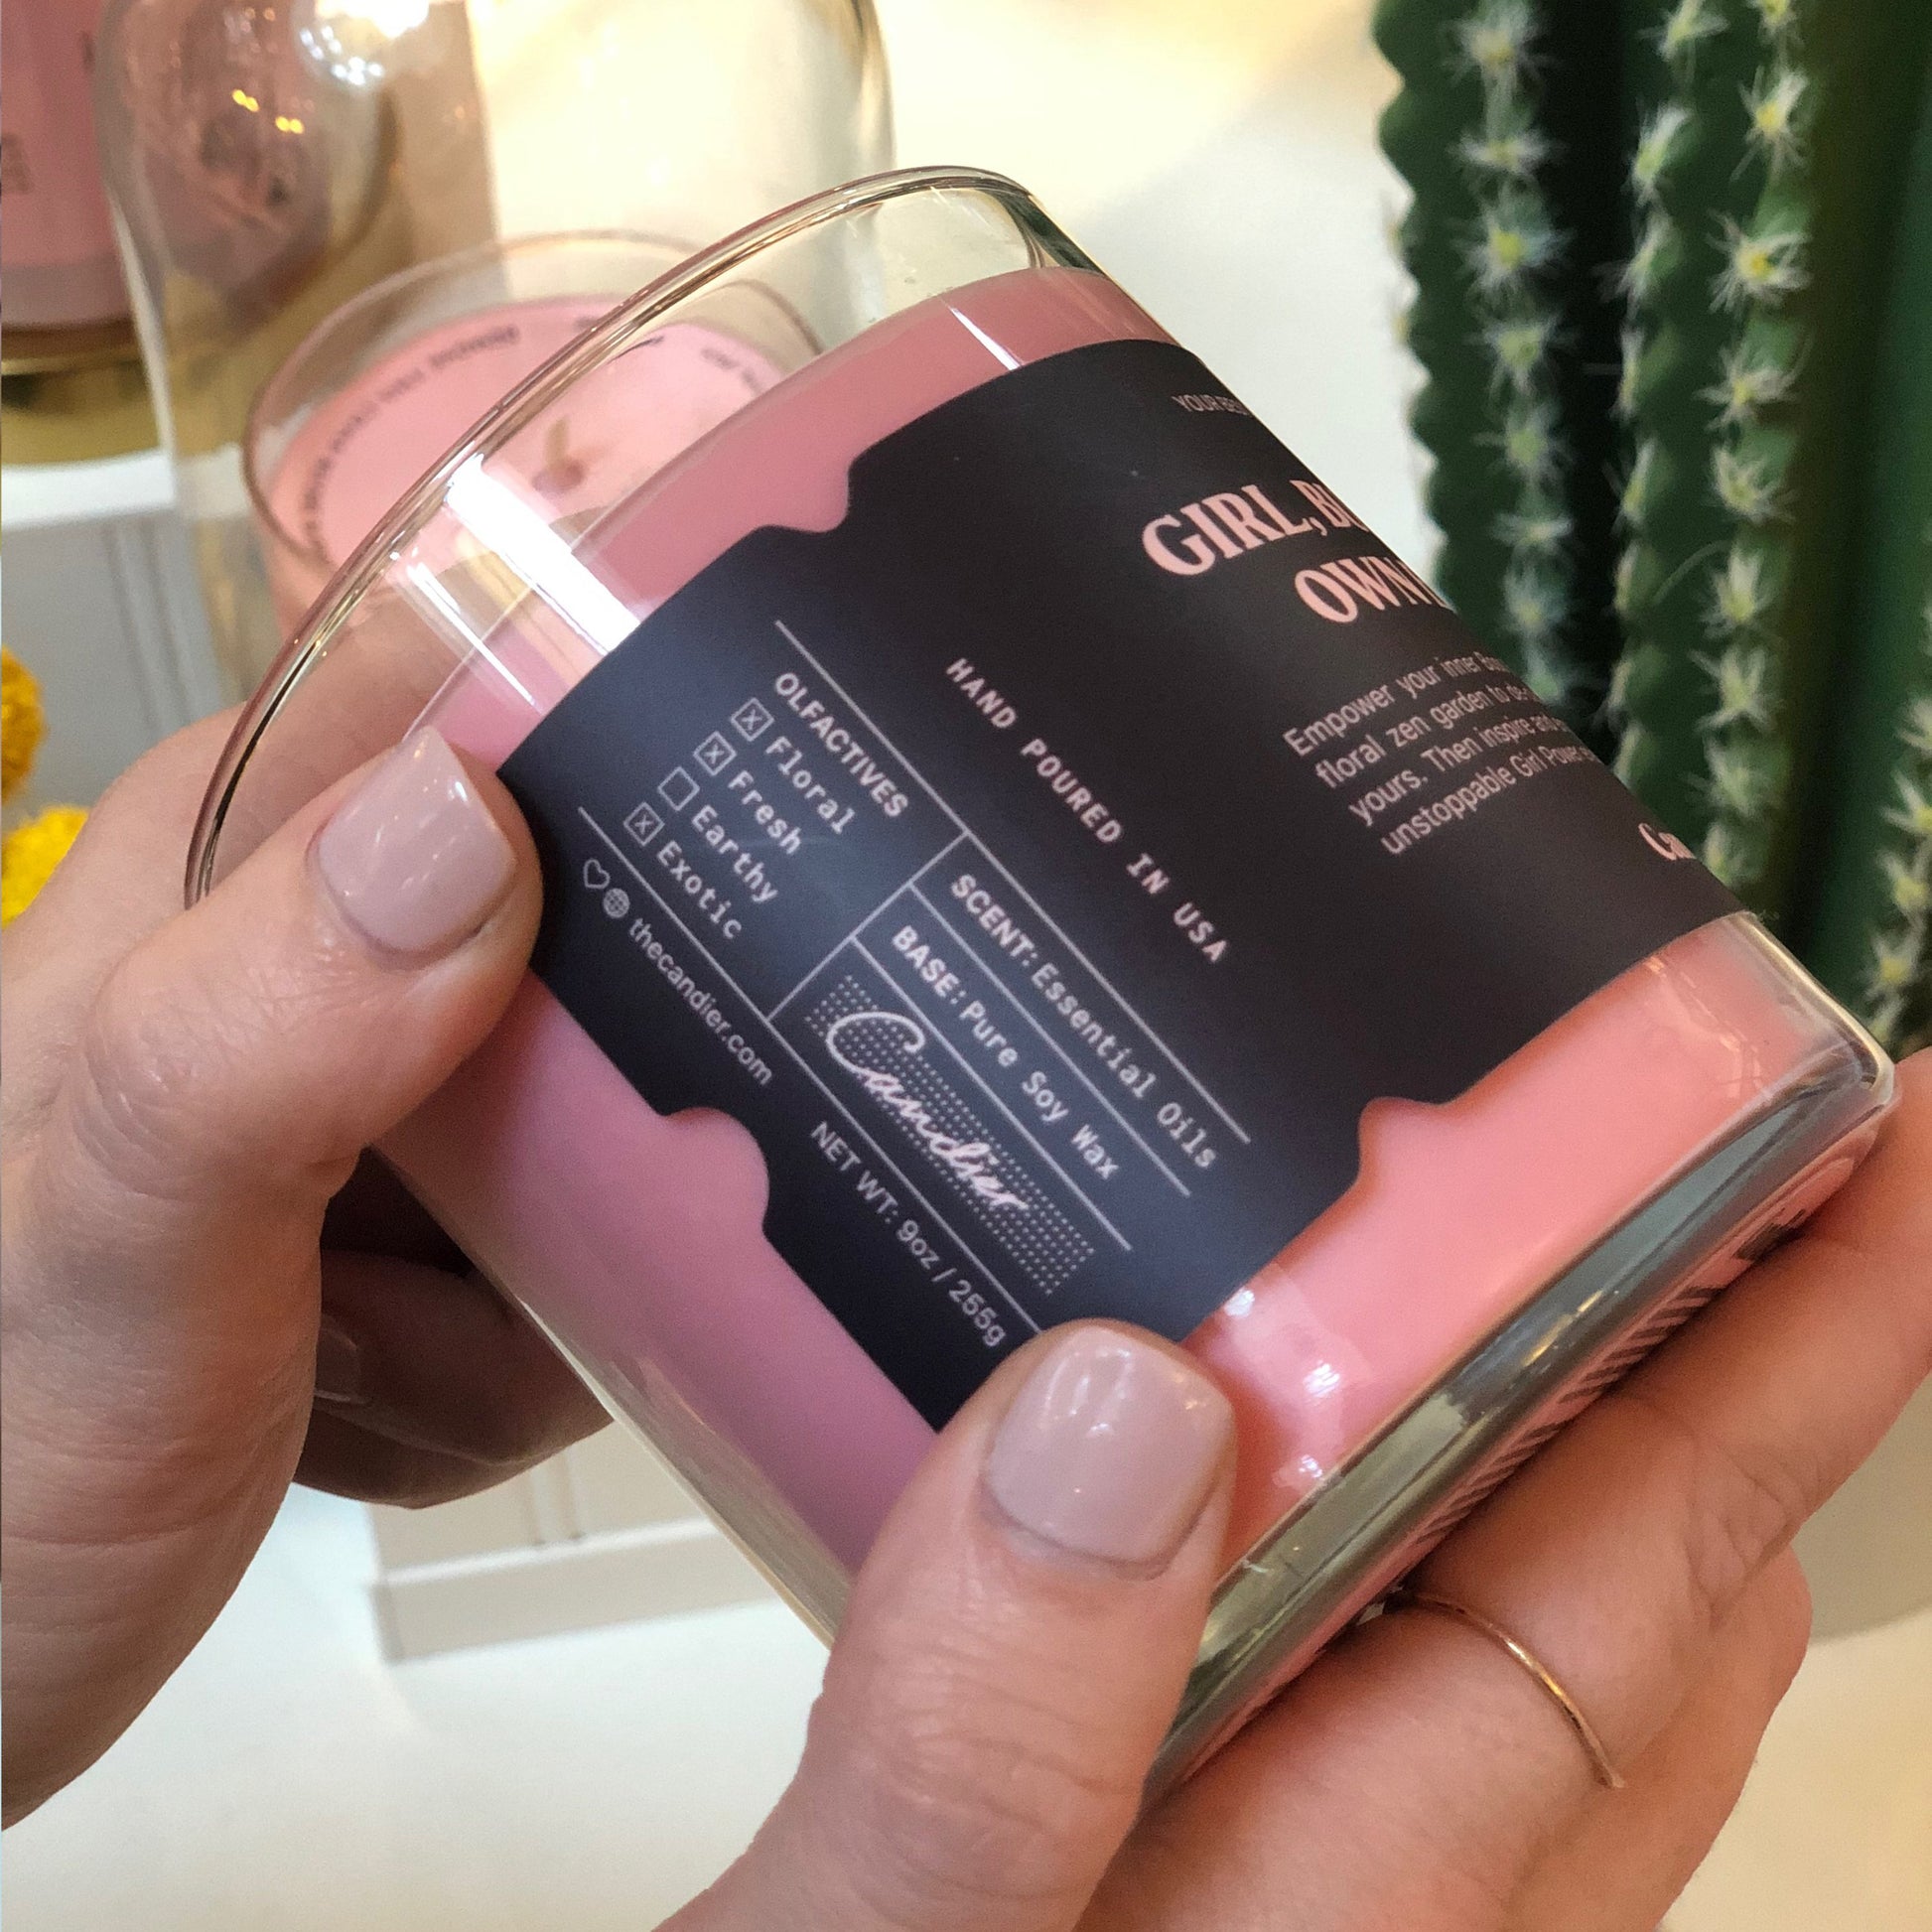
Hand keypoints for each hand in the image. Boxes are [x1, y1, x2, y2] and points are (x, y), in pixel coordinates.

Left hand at [2, 719, 604, 1822]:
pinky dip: (514, 1355)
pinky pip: (576, 1239)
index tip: (721, 933)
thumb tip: (473, 815)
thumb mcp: (112, 1250)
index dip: (643, 771)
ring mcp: (374, 1080)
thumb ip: (254, 1037)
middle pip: (606, 929)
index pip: (503, 712)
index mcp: (239, 852)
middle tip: (545, 1230)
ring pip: (615, 1112)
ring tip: (386, 1363)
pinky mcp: (405, 1206)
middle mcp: (319, 940)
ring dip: (549, 1275)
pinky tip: (387, 1405)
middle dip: (610, 1107)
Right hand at [672, 1054, 1928, 1931]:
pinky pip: (1420, 1702)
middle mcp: (1392, 1929)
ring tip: (1580, 1261)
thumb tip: (1128, 1409)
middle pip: (1656, 1619)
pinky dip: (1436, 1539)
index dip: (1793, 1357)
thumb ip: (983, 1738)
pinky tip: (1335, 1453)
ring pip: (1561, 1670)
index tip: (1890, 1150)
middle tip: (1742, 1154)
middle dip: (1740, 1372)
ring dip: (1608, 1451)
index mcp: (1345, 1920)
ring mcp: (1327, 1918)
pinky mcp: (1231, 1897)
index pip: (1638, 1583)